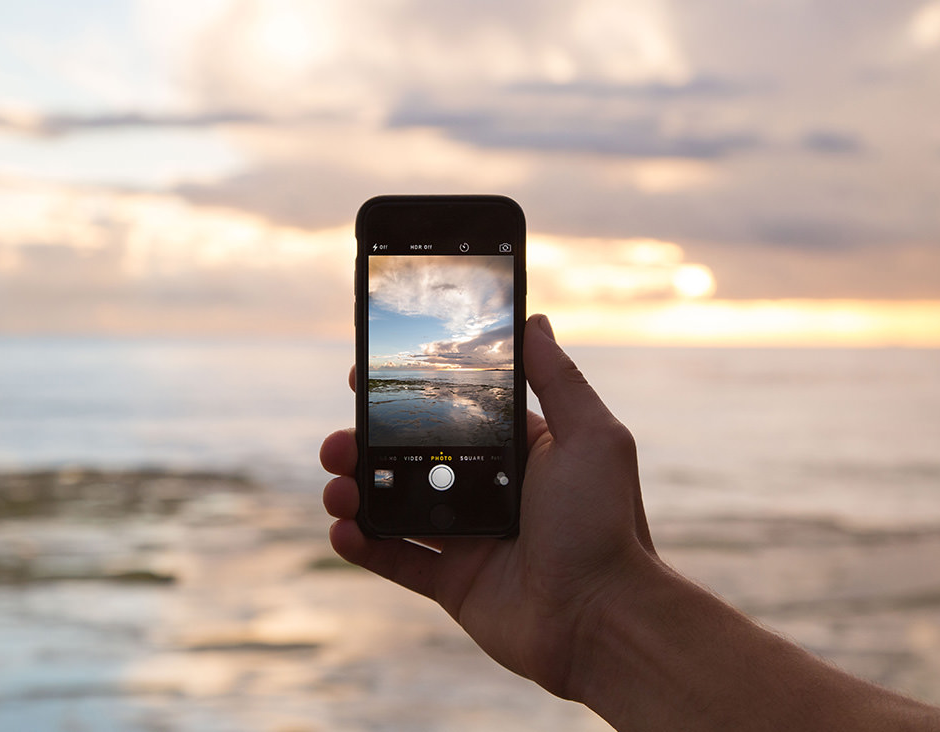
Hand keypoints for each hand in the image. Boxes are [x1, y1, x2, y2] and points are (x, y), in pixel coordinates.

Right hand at [320, 313, 659, 697]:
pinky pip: (397, 560)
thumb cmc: (604, 523)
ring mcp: (470, 539)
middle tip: (338, 442)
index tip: (364, 378)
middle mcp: (491, 492)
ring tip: (336, 487)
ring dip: (356, 493)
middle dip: (367, 446)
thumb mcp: (591, 437)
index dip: (408, 398)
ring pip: (396, 506)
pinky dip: (363, 546)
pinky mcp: (454, 583)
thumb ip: (557, 379)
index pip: (452, 414)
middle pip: (413, 459)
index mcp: (519, 453)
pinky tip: (342, 531)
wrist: (603, 618)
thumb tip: (534, 321)